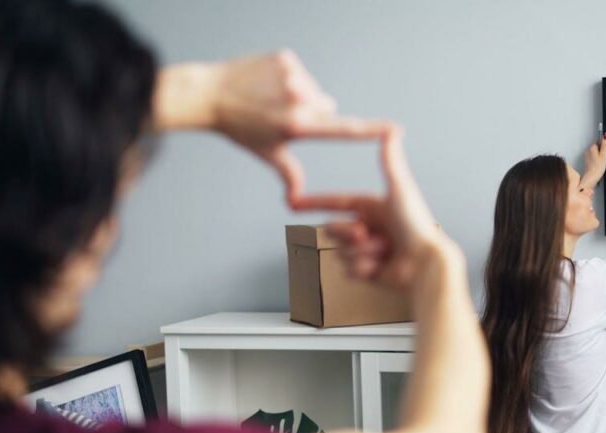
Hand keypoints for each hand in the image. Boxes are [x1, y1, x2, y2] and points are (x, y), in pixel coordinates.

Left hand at [157, 51, 391, 207]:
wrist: (209, 94)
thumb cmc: (239, 127)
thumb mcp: (267, 152)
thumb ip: (290, 174)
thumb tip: (296, 201)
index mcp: (297, 126)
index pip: (343, 130)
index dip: (372, 131)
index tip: (396, 130)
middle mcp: (298, 99)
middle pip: (327, 106)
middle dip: (314, 112)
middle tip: (281, 115)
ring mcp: (292, 76)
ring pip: (314, 89)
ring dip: (301, 94)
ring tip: (272, 98)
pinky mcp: (285, 59)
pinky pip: (300, 72)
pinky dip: (288, 77)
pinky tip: (267, 82)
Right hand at [314, 128, 449, 290]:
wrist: (426, 264)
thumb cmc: (417, 227)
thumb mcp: (400, 190)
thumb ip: (390, 162)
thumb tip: (391, 131)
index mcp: (372, 208)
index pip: (336, 203)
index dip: (314, 203)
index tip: (293, 204)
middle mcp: (369, 228)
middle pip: (333, 230)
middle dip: (347, 234)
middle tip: (365, 235)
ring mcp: (368, 251)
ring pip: (341, 252)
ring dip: (361, 253)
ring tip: (384, 252)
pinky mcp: (369, 271)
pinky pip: (348, 270)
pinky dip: (363, 269)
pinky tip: (380, 267)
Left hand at [581, 133, 605, 187]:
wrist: (591, 177)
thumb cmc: (597, 168)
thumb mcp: (603, 155)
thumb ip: (604, 145)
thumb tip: (605, 135)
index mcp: (592, 148)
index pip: (598, 140)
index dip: (603, 144)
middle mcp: (588, 151)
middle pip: (596, 146)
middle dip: (601, 150)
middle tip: (604, 156)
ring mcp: (587, 156)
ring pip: (595, 152)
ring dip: (599, 155)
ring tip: (601, 161)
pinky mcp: (587, 161)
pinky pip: (593, 157)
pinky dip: (596, 159)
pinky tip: (599, 164)